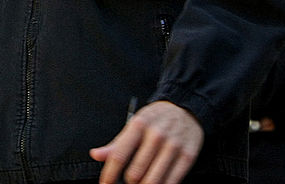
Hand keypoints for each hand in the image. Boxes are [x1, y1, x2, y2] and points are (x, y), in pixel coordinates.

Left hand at [89, 100, 203, 183]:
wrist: (184, 108)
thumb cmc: (155, 119)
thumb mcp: (133, 124)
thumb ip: (116, 144)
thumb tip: (96, 155)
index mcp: (138, 125)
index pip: (118, 156)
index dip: (109, 174)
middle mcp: (156, 136)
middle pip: (135, 173)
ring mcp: (173, 147)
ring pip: (153, 180)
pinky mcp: (188, 156)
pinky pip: (172, 181)